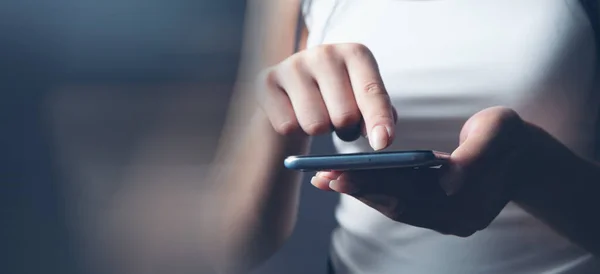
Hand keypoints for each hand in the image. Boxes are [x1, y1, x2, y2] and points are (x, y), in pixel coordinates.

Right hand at [256, 43, 396, 149]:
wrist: (293, 90)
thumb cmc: (337, 98)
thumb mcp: (364, 101)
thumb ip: (379, 116)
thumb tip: (381, 138)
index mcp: (355, 54)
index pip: (371, 92)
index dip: (378, 120)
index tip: (382, 143)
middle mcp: (325, 53)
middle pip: (344, 116)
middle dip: (346, 130)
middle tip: (340, 124)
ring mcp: (293, 65)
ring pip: (315, 125)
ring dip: (319, 132)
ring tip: (318, 116)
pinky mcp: (266, 81)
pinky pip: (287, 126)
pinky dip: (294, 130)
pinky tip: (294, 114)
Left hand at [312, 107, 536, 236]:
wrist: (525, 158)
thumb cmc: (509, 139)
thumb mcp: (497, 133)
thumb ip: (473, 158)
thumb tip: (447, 180)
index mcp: (466, 204)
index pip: (411, 197)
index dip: (374, 186)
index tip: (341, 176)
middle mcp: (452, 218)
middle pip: (397, 205)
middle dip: (358, 190)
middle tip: (321, 178)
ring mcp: (445, 218)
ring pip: (395, 206)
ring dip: (361, 192)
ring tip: (326, 180)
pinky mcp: (437, 210)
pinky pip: (401, 202)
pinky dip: (374, 190)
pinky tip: (350, 180)